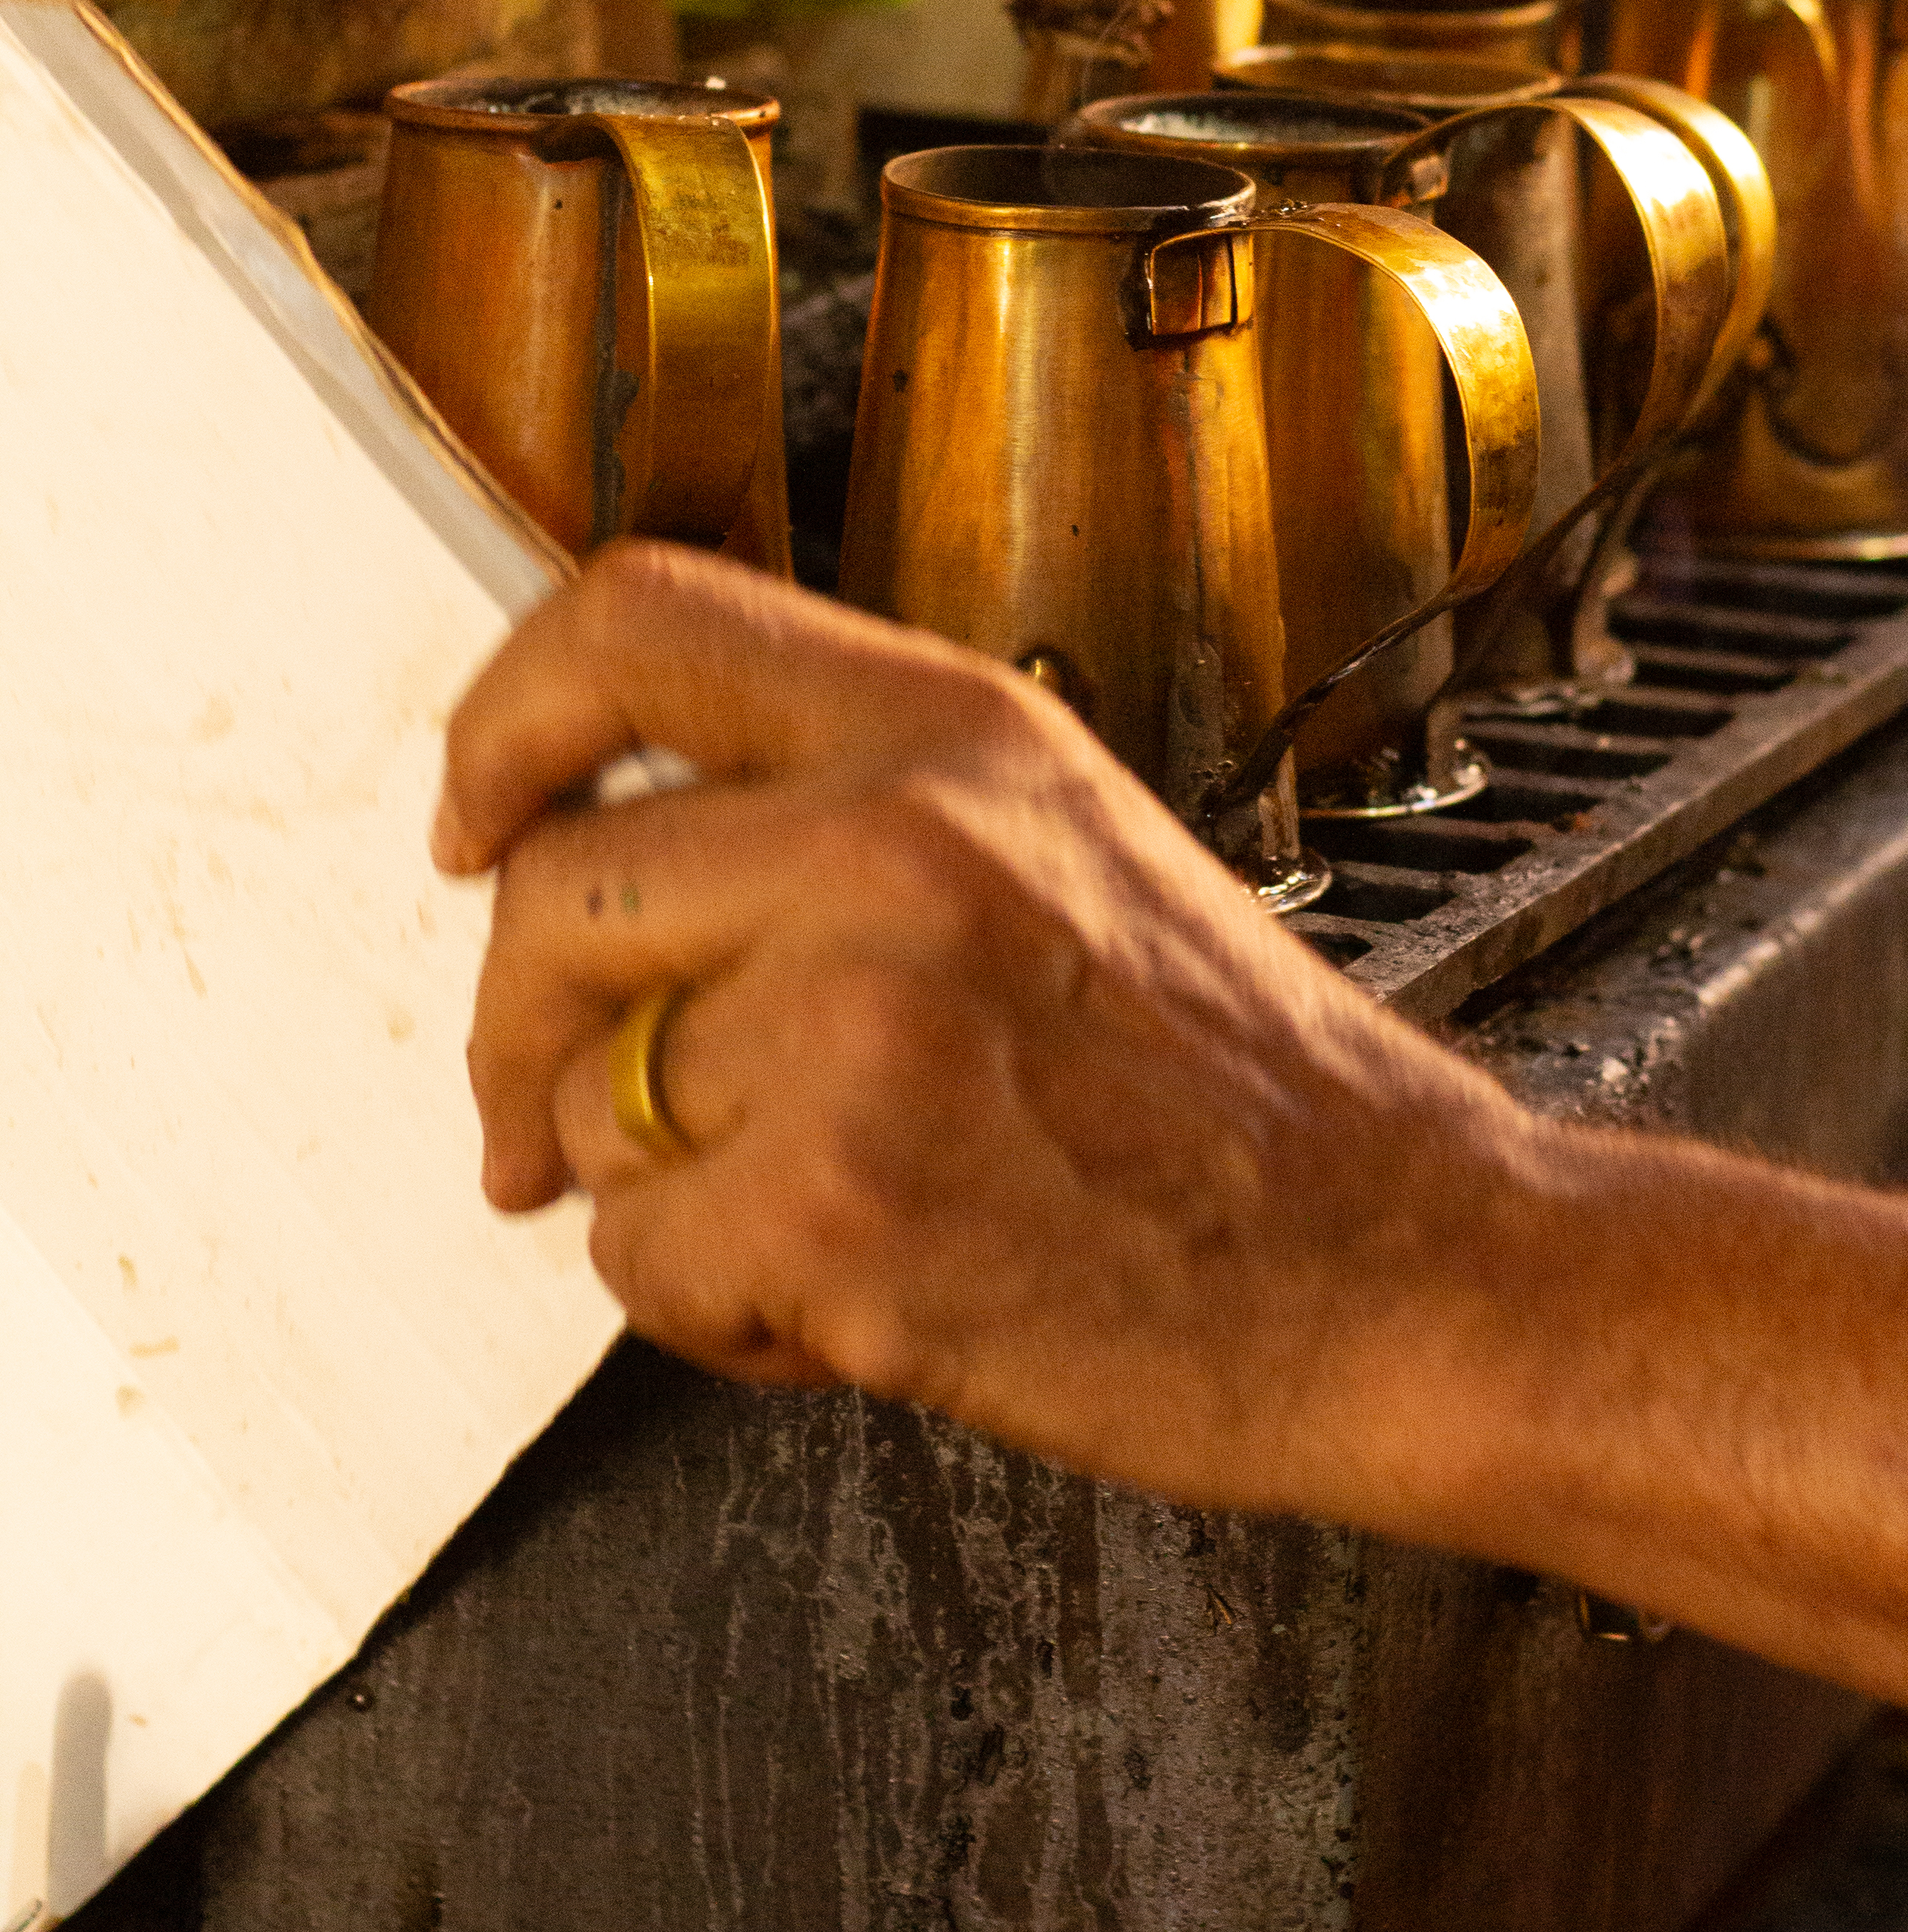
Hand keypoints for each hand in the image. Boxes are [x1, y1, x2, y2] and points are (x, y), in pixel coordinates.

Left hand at [435, 544, 1544, 1520]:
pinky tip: (858, 1302)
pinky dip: (715, 1315)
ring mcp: (860, 1019)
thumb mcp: (1070, 843)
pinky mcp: (839, 1202)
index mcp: (956, 727)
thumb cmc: (1246, 1091)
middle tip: (545, 1123)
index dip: (508, 721)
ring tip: (819, 1221)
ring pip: (588, 1104)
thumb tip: (614, 866)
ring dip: (660, 1195)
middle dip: (517, 1037)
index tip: (478, 826)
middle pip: (552, 892)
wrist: (1406, 1266)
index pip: (634, 617)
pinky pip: (640, 1263)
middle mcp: (895, 838)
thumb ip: (861, 808)